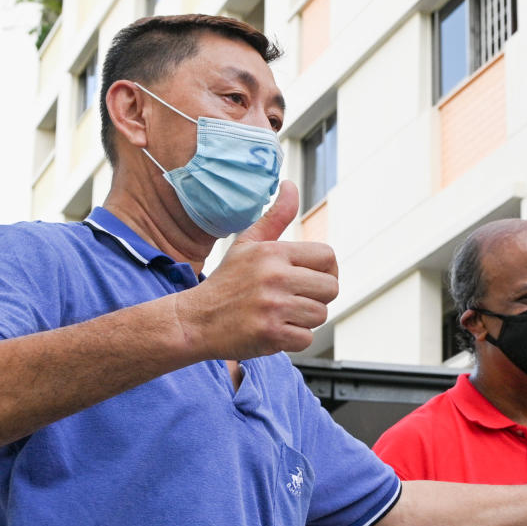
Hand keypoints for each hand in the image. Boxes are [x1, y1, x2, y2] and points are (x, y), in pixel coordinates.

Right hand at [176, 180, 338, 357]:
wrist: (195, 320)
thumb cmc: (226, 282)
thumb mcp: (247, 243)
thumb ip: (275, 216)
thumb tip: (291, 185)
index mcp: (273, 252)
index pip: (328, 256)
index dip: (327, 270)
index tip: (312, 279)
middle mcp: (275, 276)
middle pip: (331, 288)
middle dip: (317, 297)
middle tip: (295, 300)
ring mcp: (273, 306)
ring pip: (320, 314)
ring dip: (305, 320)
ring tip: (281, 315)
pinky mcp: (271, 334)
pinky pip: (306, 338)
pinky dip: (293, 339)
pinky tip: (273, 331)